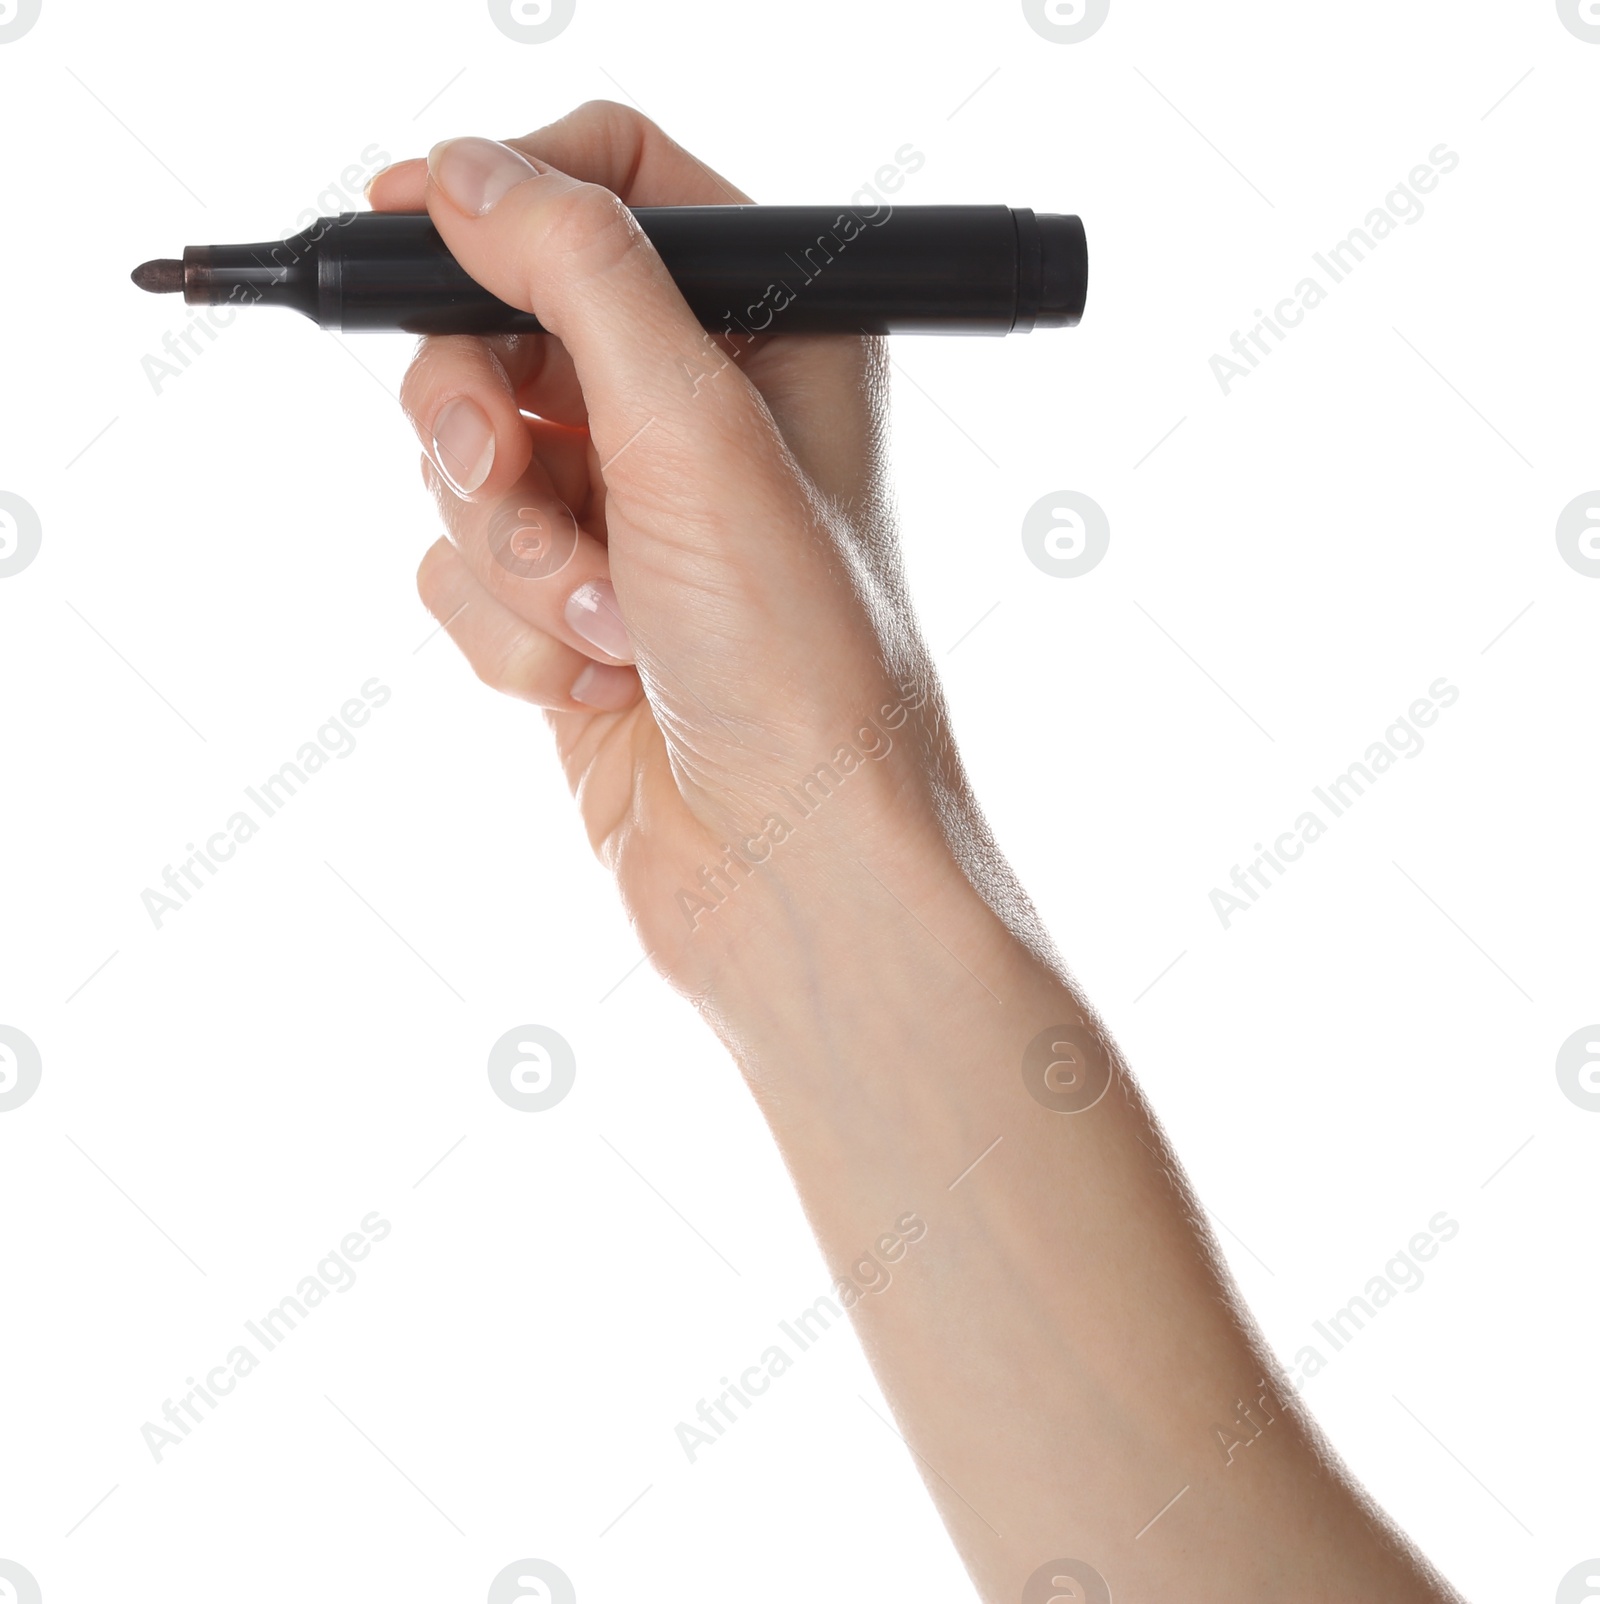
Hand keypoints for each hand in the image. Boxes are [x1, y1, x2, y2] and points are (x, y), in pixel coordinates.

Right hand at [371, 101, 977, 1001]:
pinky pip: (461, 576)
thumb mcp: (694, 429)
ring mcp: (625, 521)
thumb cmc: (798, 659)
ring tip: (607, 625)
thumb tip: (466, 176)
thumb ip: (577, 271)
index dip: (506, 192)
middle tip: (503, 471)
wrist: (790, 868)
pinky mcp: (569, 614)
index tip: (410, 217)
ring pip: (464, 465)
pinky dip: (514, 635)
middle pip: (501, 329)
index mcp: (769, 336)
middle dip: (487, 424)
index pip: (615, 187)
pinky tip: (605, 684)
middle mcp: (694, 420)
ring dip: (516, 555)